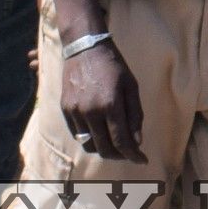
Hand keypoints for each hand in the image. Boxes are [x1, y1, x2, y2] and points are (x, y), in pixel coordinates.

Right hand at [61, 36, 143, 162]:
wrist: (85, 47)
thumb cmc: (113, 65)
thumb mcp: (131, 86)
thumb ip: (135, 115)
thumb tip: (136, 141)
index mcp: (110, 105)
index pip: (122, 141)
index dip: (133, 155)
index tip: (142, 160)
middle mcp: (90, 111)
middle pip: (104, 149)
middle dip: (120, 156)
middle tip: (130, 153)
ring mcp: (75, 111)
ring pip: (89, 145)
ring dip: (104, 149)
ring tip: (115, 143)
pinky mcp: (65, 109)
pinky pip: (77, 134)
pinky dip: (90, 138)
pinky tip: (100, 132)